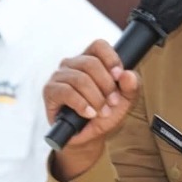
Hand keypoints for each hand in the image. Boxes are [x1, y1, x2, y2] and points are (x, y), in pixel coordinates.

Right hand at [44, 39, 139, 178]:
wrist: (89, 136)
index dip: (111, 58)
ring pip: (80, 78)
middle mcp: (73, 64)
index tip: (118, 76)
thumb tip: (127, 75)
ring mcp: (60, 76)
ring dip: (95, 98)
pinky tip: (88, 114)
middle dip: (106, 85)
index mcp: (91, 60)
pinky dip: (81, 104)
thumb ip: (131, 87)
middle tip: (113, 102)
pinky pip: (66, 92)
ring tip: (102, 112)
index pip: (99, 45)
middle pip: (91, 63)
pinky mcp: (50, 91)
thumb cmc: (104, 113)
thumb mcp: (125, 101)